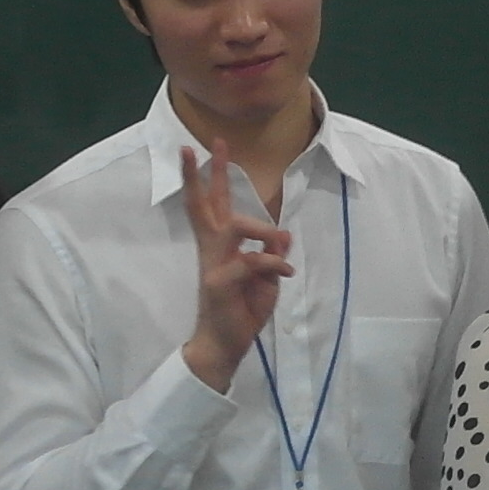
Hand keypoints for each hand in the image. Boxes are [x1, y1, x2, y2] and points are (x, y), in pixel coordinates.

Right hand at [178, 146, 294, 391]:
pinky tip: (284, 273)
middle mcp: (213, 249)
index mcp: (221, 246)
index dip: (208, 178)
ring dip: (258, 226)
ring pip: (231, 226)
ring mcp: (214, 265)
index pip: (213, 205)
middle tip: (211, 144)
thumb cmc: (242, 311)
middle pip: (207, 205)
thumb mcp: (265, 281)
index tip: (204, 148)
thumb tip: (283, 234)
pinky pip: (250, 261)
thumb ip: (271, 256)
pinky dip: (271, 263)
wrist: (224, 345)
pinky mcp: (220, 282)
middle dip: (210, 174)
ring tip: (276, 238)